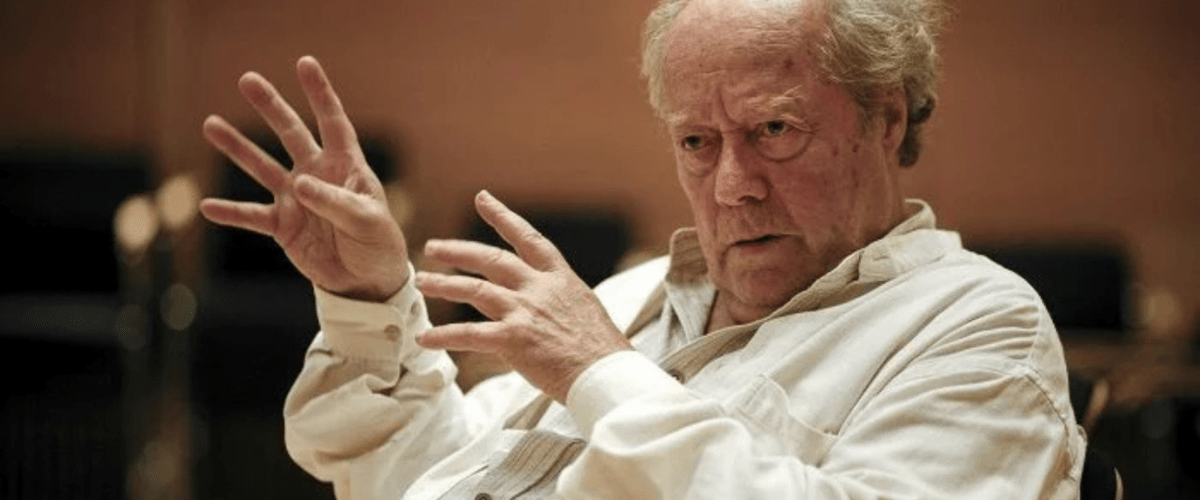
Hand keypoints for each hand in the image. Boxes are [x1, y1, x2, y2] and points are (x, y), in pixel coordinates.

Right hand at [199, 56, 407, 301]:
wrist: (367, 282)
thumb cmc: (378, 245)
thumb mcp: (367, 221)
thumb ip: (336, 202)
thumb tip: (300, 184)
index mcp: (346, 166)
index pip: (333, 123)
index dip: (321, 94)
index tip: (305, 63)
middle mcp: (317, 175)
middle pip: (291, 133)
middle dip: (271, 107)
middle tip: (248, 79)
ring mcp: (296, 199)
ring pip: (262, 167)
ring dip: (238, 148)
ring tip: (211, 124)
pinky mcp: (282, 226)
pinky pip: (252, 216)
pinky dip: (231, 212)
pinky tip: (206, 205)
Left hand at [416, 191, 632, 401]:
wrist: (606, 374)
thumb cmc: (601, 351)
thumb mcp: (584, 308)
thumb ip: (558, 298)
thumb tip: (547, 302)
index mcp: (560, 278)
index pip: (528, 239)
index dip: (503, 217)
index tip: (483, 199)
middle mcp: (539, 288)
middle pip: (491, 260)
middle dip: (458, 251)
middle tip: (433, 247)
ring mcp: (525, 311)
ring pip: (475, 289)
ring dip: (444, 285)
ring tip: (421, 282)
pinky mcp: (514, 339)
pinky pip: (469, 334)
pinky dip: (444, 336)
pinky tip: (425, 339)